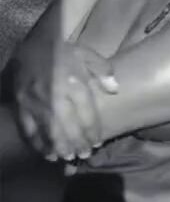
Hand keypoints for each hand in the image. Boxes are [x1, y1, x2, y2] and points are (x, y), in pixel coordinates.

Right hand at [14, 39, 118, 160]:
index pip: (87, 115)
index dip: (93, 132)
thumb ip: (103, 71)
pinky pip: (31, 130)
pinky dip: (39, 144)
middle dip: (79, 144)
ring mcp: (38, 103)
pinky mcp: (22, 106)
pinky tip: (48, 153)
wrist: (33, 44)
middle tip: (85, 154)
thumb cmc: (63, 51)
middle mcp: (58, 97)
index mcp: (76, 84)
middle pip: (71, 128)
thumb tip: (115, 89)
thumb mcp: (87, 54)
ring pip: (51, 133)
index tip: (97, 142)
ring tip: (69, 157)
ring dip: (61, 148)